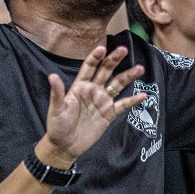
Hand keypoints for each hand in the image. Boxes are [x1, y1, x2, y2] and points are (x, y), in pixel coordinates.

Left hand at [37, 46, 145, 166]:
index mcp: (80, 86)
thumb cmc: (57, 125)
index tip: (102, 48)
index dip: (95, 57)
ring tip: (139, 68)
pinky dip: (133, 100)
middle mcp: (93, 90)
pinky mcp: (109, 114)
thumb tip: (52, 76)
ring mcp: (102, 101)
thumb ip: (57, 92)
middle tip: (123, 49)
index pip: (89, 67)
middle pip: (106, 71)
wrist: (65, 146)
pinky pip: (123, 105)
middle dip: (114, 60)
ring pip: (117, 85)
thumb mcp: (56, 109)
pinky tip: (142, 95)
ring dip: (128, 76)